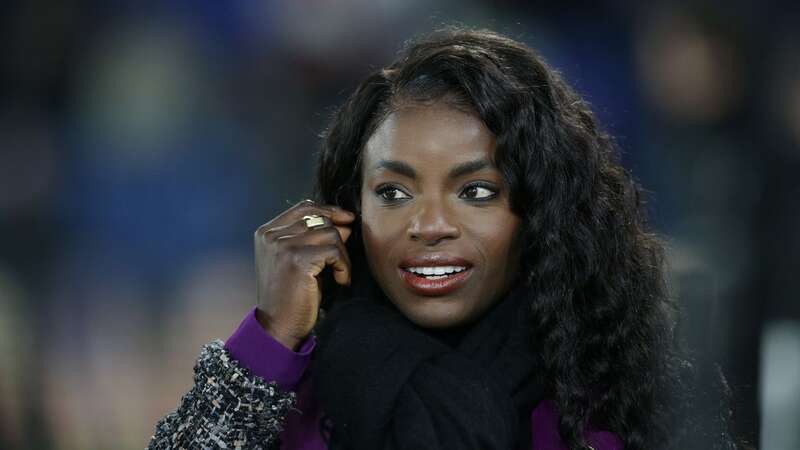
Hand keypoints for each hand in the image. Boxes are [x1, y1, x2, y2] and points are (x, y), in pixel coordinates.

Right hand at [253, 199, 354, 349]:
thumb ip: (314, 238)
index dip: (329, 210)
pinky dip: (343, 266)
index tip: (347, 219)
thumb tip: (346, 221)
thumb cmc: (291, 295)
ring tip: (339, 273)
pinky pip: (334, 251)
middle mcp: (271, 235)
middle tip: (341, 260)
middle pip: (320, 218)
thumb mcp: (299, 260)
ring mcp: (282, 246)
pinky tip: (340, 280)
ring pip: (330, 233)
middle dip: (338, 237)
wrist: (277, 326)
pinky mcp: (297, 259)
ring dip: (342, 255)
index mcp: (267, 232)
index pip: (304, 207)